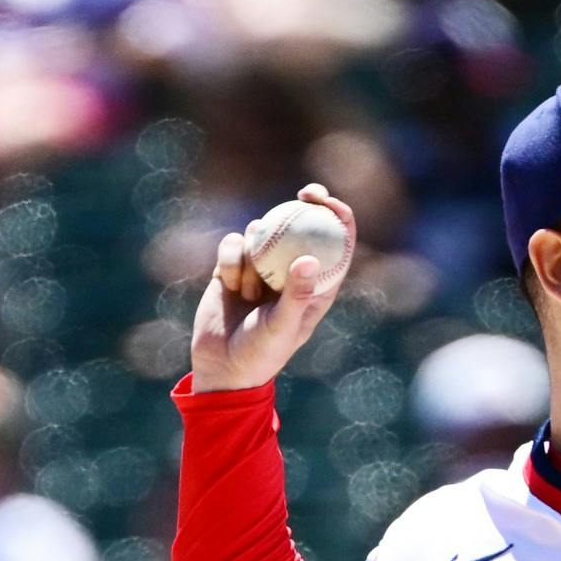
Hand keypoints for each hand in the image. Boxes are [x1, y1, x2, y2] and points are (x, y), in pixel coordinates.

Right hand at [189, 183, 355, 393]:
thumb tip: (311, 258)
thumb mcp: (282, 327)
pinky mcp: (232, 268)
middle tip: (305, 193)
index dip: (339, 217)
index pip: (337, 244)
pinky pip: (232, 245)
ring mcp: (261, 268)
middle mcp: (291, 272)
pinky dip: (230, 261)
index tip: (330, 202)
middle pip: (303, 225)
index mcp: (317, 286)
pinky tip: (228, 286)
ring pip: (261, 234)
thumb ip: (296, 295)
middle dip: (307, 203)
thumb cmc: (261, 354)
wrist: (221, 367)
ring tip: (249, 295)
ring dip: (253, 258)